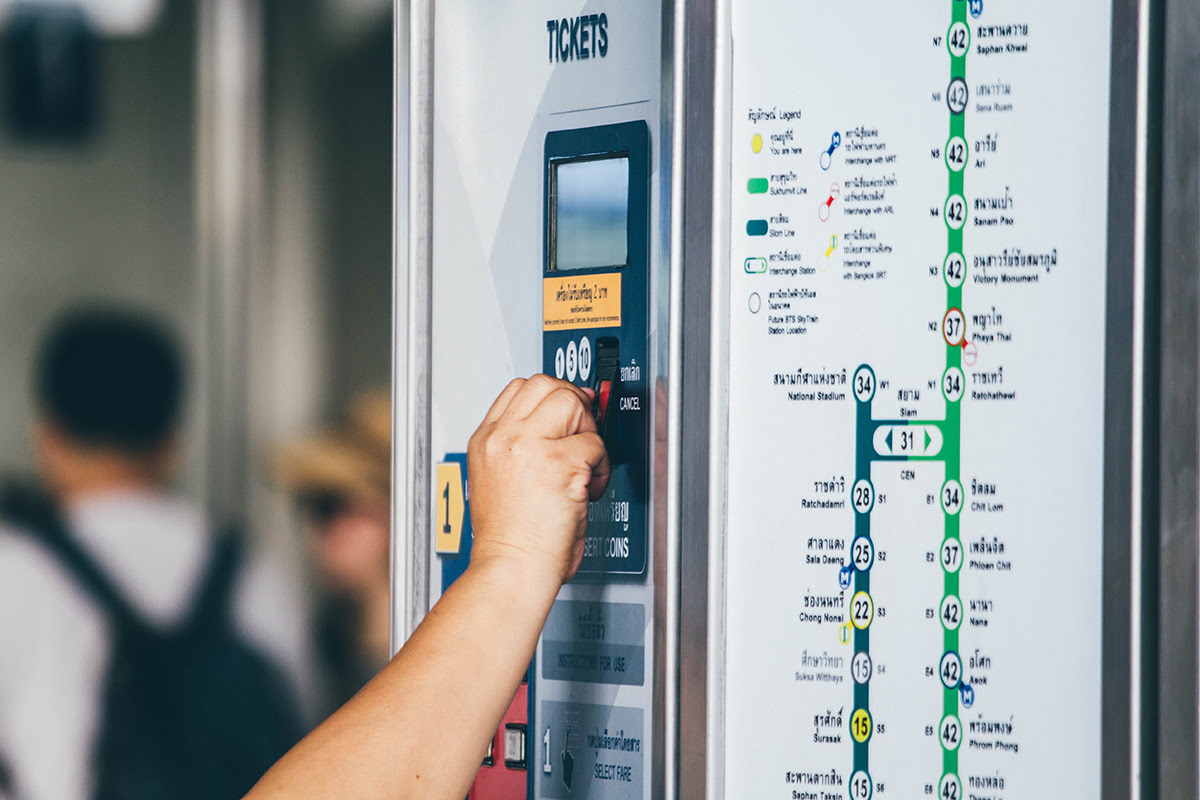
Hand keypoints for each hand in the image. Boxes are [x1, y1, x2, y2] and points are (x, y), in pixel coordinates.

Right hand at [467, 375, 610, 585]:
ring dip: (588, 430)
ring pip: (571, 402)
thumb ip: (521, 448)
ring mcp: (529, 447)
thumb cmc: (511, 539)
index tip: (566, 416)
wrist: (512, 568)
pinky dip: (601, 467)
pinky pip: (595, 444)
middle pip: (545, 384)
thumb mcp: (498, 481)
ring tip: (584, 463)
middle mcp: (503, 439)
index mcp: (485, 442)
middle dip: (571, 404)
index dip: (550, 397)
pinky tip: (589, 489)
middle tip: (580, 435)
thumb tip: (563, 424)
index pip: (519, 389)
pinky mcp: (559, 462)